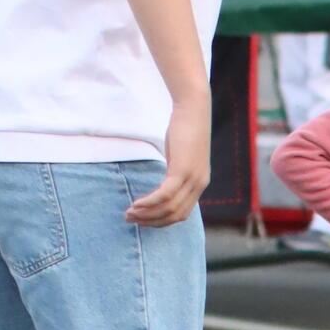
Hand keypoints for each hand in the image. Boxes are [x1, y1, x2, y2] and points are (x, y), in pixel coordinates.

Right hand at [126, 93, 210, 226]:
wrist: (194, 109)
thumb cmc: (185, 128)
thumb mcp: (181, 155)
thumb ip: (175, 171)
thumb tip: (165, 181)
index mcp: (199, 184)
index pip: (182, 214)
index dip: (161, 221)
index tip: (144, 219)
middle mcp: (199, 185)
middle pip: (175, 215)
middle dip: (152, 221)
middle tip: (131, 219)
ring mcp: (192, 179)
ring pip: (169, 208)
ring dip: (147, 214)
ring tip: (130, 214)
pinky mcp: (182, 171)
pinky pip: (165, 195)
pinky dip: (150, 202)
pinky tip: (137, 204)